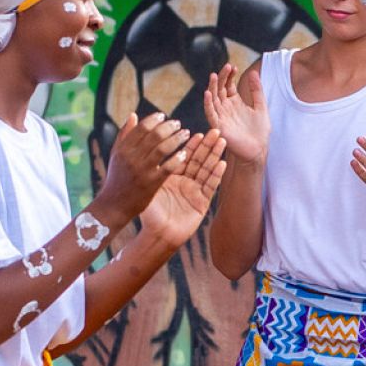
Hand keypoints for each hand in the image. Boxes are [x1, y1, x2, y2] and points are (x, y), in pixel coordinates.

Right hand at [94, 111, 193, 227]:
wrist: (114, 205)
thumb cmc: (117, 178)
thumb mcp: (116, 155)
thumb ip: (124, 135)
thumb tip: (133, 115)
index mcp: (123, 149)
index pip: (141, 128)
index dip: (154, 119)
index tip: (163, 116)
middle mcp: (132, 158)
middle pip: (154, 135)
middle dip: (169, 126)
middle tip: (178, 124)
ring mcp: (142, 170)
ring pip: (163, 148)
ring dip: (177, 139)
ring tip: (185, 134)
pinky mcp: (152, 183)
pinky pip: (168, 167)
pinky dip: (177, 158)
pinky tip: (184, 154)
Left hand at [143, 132, 227, 246]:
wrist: (157, 235)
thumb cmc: (149, 214)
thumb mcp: (149, 187)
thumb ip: (151, 168)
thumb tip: (143, 146)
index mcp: (172, 177)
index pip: (184, 157)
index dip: (191, 145)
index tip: (197, 132)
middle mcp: (186, 182)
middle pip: (199, 160)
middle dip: (207, 146)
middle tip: (216, 131)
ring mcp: (195, 192)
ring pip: (207, 170)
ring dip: (215, 156)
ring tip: (222, 142)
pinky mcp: (202, 202)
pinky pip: (210, 186)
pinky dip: (216, 174)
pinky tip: (222, 163)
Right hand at [201, 64, 269, 166]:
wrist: (258, 150)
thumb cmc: (259, 131)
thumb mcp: (261, 107)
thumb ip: (257, 90)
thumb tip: (253, 72)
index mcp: (234, 102)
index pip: (228, 85)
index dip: (229, 75)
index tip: (233, 66)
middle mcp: (225, 108)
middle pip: (219, 89)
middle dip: (221, 78)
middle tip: (225, 67)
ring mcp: (221, 116)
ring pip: (213, 99)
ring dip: (212, 87)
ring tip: (213, 76)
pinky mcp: (218, 126)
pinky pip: (210, 113)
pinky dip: (208, 104)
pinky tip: (207, 93)